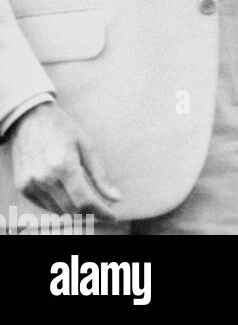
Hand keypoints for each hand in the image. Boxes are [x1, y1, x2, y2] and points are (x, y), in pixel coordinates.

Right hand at [9, 102, 120, 219]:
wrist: (30, 118)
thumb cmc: (63, 129)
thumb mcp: (87, 145)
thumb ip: (100, 175)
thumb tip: (116, 198)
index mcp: (64, 165)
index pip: (84, 201)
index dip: (101, 212)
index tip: (112, 216)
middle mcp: (45, 178)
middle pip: (71, 210)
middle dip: (89, 213)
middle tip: (102, 208)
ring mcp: (31, 184)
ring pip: (58, 211)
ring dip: (74, 211)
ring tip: (86, 199)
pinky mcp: (23, 187)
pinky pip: (44, 205)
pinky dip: (58, 205)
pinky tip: (66, 193)